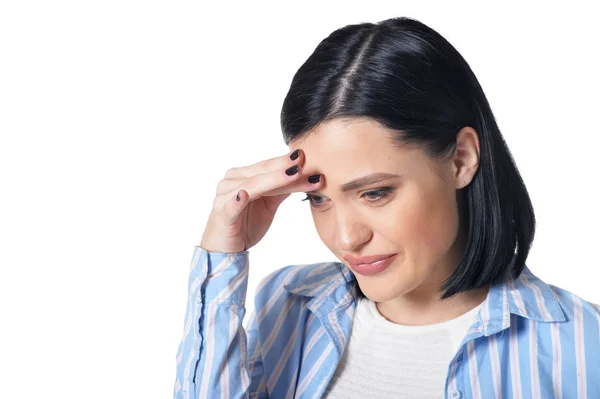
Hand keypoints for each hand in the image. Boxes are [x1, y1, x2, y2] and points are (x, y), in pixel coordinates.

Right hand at [199, 149, 322, 252]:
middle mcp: (232, 181)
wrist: (225, 250)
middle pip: (262, 172)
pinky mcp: (222, 213)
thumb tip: (301, 175)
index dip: (288, 162)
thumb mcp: (268, 205)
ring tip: (294, 173)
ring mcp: (225, 196)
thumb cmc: (245, 224)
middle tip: (305, 161)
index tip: (309, 158)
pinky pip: (232, 205)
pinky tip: (244, 195)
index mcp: (242, 175)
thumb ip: (280, 190)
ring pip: (253, 185)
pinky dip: (237, 199)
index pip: (269, 167)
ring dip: (275, 179)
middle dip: (285, 167)